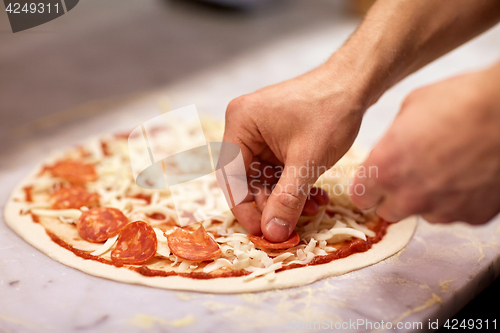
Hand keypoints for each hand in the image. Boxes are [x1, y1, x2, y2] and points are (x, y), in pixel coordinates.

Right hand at [222, 61, 367, 241]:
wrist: (356, 83)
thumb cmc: (330, 112)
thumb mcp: (307, 161)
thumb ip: (287, 200)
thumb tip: (272, 235)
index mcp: (240, 124)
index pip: (231, 177)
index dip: (246, 209)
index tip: (264, 233)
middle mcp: (244, 126)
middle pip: (248, 179)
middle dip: (272, 204)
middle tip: (292, 225)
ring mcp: (260, 131)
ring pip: (265, 178)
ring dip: (286, 197)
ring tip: (313, 208)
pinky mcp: (276, 135)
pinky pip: (278, 168)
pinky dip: (294, 184)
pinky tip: (314, 196)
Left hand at [351, 65, 499, 223]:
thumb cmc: (458, 101)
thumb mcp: (408, 110)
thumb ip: (391, 140)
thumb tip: (392, 149)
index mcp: (384, 170)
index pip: (360, 197)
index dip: (368, 187)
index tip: (375, 180)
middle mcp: (409, 197)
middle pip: (388, 212)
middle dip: (394, 196)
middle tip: (410, 174)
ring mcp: (442, 210)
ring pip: (424, 213)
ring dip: (428, 198)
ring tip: (446, 169)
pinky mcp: (473, 216)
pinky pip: (456, 213)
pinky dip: (459, 200)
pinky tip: (468, 175)